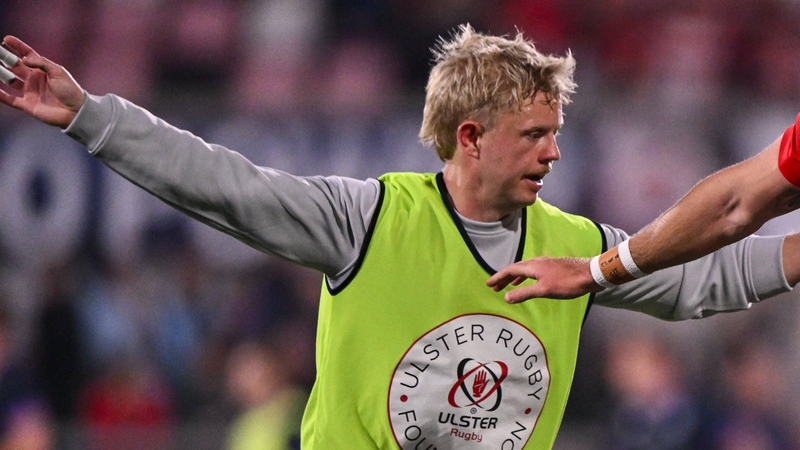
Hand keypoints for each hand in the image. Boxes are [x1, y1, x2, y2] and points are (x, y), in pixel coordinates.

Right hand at [0, 36, 84, 127]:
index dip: (17, 47)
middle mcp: (34, 79)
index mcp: (43, 70)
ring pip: (9, 80)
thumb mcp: (58, 72)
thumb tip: (24, 59)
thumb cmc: (70, 90)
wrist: (75, 112)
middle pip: (15, 66)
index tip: (6, 39)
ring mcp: (29, 91)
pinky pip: (9, 99)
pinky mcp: (27, 105)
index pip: (27, 55)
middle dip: (4, 57)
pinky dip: (0, 95)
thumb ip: (41, 63)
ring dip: (0, 73)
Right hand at [486, 256, 602, 302]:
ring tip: (509, 285)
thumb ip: (524, 294)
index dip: (498, 277)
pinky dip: (526, 276)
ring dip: (515, 277)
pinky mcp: (554, 267)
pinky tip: (531, 282)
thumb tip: (506, 297)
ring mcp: (546, 264)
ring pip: (525, 269)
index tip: (488, 284)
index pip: (510, 270)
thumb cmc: (568, 282)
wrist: (591, 274)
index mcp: (533, 266)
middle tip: (494, 286)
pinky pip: (534, 271)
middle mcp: (538, 262)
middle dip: (504, 277)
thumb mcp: (544, 290)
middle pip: (516, 268)